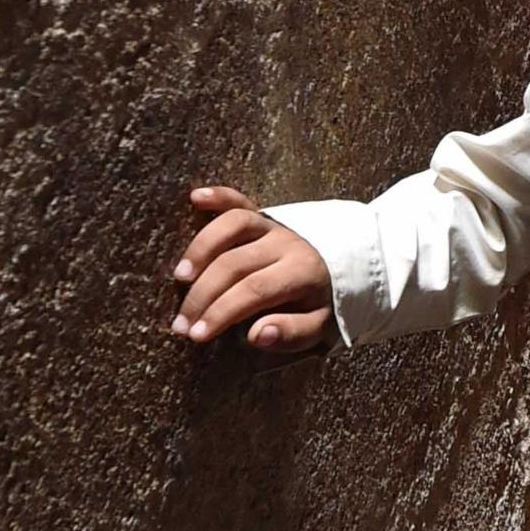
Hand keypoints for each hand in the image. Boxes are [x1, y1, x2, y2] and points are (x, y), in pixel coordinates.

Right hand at [170, 186, 333, 356]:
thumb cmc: (324, 305)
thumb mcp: (320, 328)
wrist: (349, 269)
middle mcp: (287, 243)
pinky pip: (240, 200)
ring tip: (180, 278)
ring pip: (233, 225)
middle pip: (234, 263)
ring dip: (201, 249)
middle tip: (179, 324)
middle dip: (202, 295)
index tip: (196, 334)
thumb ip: (292, 334)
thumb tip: (256, 335)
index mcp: (303, 273)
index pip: (254, 290)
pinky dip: (218, 196)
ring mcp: (274, 225)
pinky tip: (195, 197)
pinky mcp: (264, 215)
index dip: (221, 312)